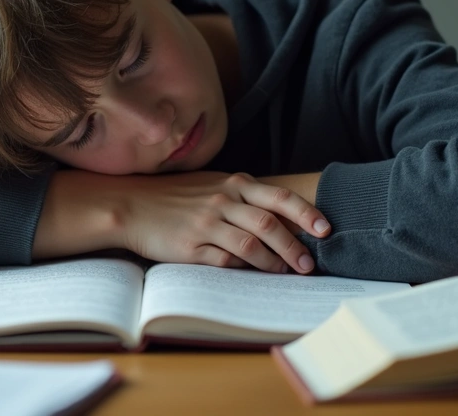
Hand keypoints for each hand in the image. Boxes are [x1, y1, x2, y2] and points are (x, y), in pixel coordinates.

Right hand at [117, 171, 330, 273]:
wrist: (131, 205)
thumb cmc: (174, 196)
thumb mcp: (212, 185)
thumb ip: (243, 195)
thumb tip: (281, 215)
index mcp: (232, 184)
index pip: (278, 197)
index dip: (306, 213)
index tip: (325, 229)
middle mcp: (222, 201)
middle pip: (269, 224)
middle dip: (295, 247)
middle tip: (309, 265)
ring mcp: (206, 224)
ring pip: (251, 245)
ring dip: (274, 262)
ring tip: (287, 274)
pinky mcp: (191, 247)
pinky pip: (225, 261)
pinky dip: (243, 269)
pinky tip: (252, 274)